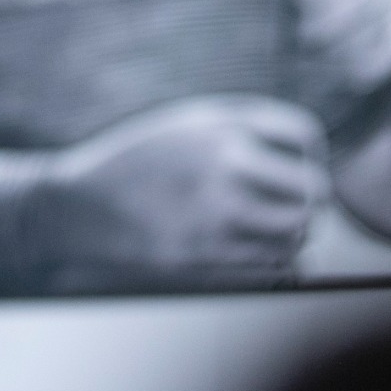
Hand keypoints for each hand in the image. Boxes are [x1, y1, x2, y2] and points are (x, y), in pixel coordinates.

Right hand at [13, 95, 329, 291]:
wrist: (79, 207)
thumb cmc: (138, 163)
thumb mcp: (185, 125)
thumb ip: (243, 129)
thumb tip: (310, 155)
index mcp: (216, 124)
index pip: (304, 135)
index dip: (306, 154)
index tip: (289, 165)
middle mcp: (219, 162)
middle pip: (311, 189)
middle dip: (305, 199)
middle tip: (287, 205)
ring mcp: (213, 212)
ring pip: (296, 233)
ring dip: (290, 234)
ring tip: (266, 230)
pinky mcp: (205, 255)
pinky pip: (273, 266)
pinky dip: (274, 262)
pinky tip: (252, 251)